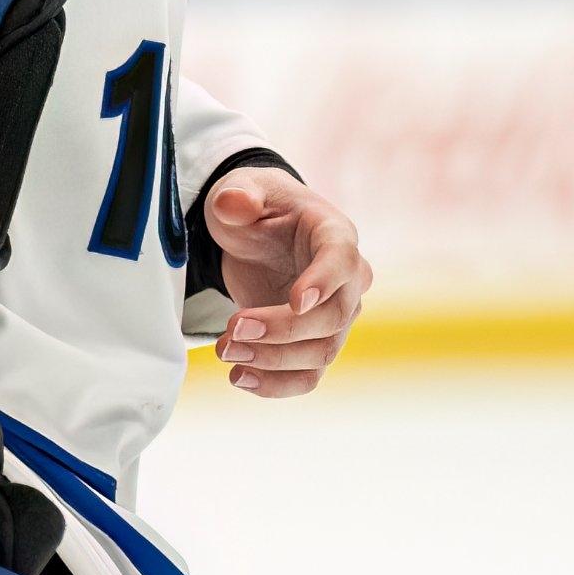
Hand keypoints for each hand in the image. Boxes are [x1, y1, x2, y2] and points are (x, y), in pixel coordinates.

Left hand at [203, 163, 371, 397]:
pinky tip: (239, 378)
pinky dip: (275, 385)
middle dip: (283, 330)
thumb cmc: (257, 209)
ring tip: (226, 351)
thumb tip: (234, 204)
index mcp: (334, 234)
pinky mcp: (313, 343)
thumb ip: (238, 195)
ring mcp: (334, 317)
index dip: (323, 282)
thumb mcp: (242, 189)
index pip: (342, 260)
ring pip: (320, 353)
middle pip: (333, 317)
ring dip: (272, 361)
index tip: (295, 300)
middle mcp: (346, 281)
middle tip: (233, 329)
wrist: (257, 238)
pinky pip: (307, 376)